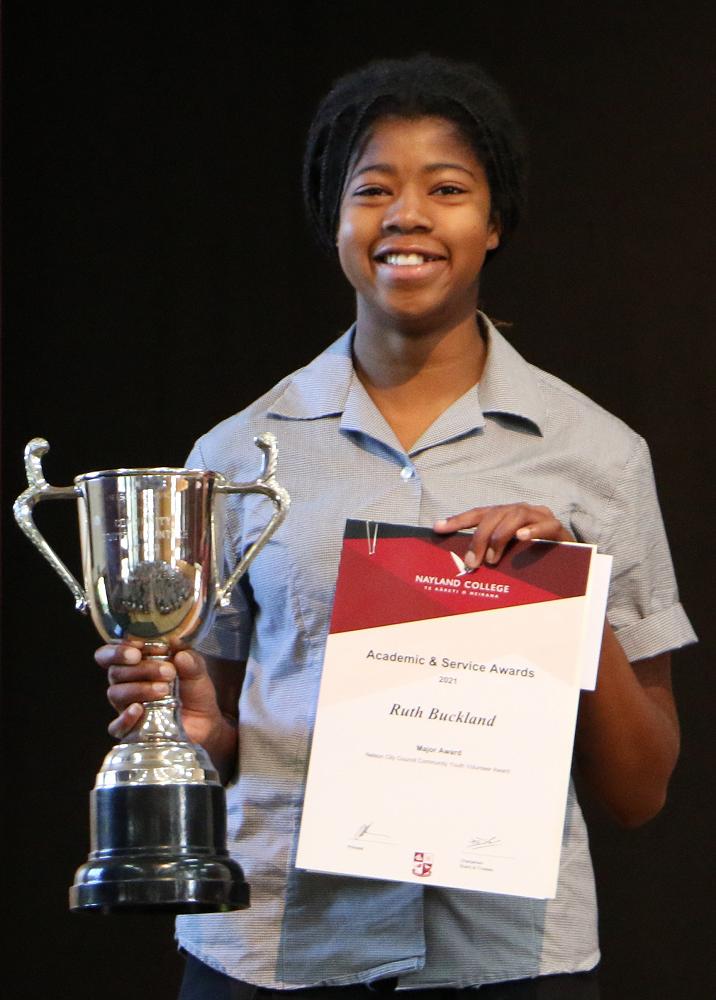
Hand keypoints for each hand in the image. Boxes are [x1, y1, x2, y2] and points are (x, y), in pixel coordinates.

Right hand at [95, 642, 223, 745]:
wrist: (205, 723)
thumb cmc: (194, 692)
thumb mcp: (197, 671)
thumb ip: (189, 658)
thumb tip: (175, 642)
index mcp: (136, 665)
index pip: (110, 653)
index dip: (119, 649)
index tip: (139, 647)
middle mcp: (126, 684)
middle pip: (116, 672)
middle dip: (141, 668)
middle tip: (168, 671)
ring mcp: (126, 708)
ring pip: (116, 694)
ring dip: (140, 689)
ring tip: (165, 689)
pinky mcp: (131, 731)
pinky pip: (116, 726)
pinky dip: (125, 718)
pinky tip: (139, 709)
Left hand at [433, 503, 572, 567]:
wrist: (567, 557)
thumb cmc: (531, 556)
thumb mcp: (507, 554)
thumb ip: (489, 553)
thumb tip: (465, 564)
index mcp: (504, 515)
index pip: (477, 514)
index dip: (457, 520)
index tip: (437, 529)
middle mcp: (520, 510)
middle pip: (495, 514)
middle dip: (479, 537)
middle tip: (473, 562)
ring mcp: (539, 516)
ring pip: (516, 516)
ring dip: (501, 536)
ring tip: (493, 558)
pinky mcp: (556, 527)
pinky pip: (545, 525)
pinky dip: (532, 531)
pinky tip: (522, 538)